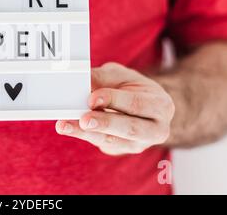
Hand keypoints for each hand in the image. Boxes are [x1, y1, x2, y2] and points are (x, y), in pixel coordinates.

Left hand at [56, 62, 173, 154]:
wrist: (140, 104)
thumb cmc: (132, 87)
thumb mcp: (121, 75)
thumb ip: (103, 77)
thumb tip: (81, 79)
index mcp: (160, 105)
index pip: (137, 104)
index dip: (114, 101)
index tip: (92, 99)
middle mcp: (156, 130)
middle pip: (129, 129)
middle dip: (104, 123)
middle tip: (83, 119)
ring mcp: (139, 144)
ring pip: (112, 141)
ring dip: (86, 133)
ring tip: (65, 125)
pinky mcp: (121, 150)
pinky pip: (102, 144)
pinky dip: (84, 135)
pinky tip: (69, 127)